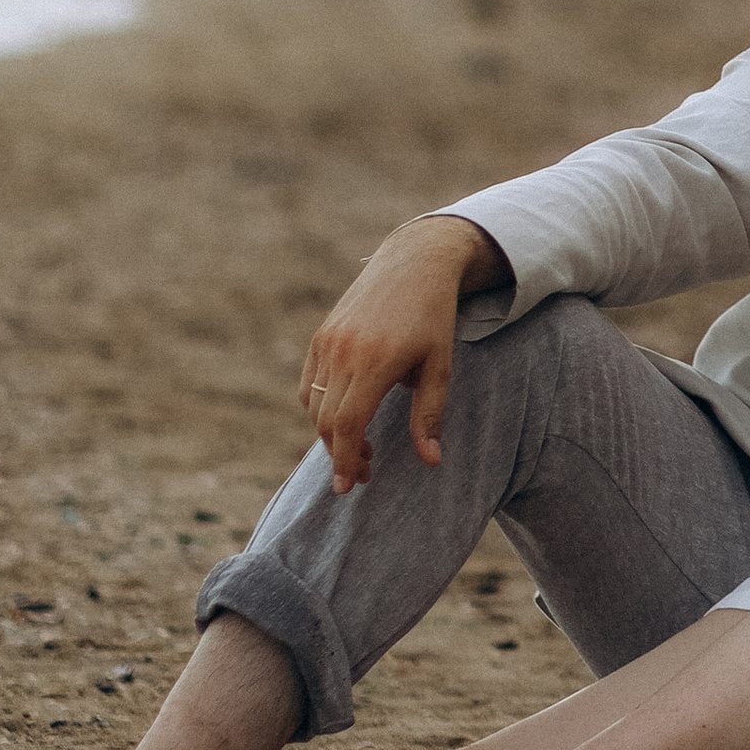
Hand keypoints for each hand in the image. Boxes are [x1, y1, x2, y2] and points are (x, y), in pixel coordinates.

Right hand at [296, 216, 507, 493]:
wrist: (415, 262)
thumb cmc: (434, 317)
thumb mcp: (440, 366)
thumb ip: (429, 414)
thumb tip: (430, 462)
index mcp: (375, 360)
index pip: (346, 424)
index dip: (344, 460)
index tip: (348, 486)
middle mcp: (343, 350)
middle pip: (326, 420)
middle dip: (340, 454)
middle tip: (364, 473)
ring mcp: (327, 340)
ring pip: (314, 404)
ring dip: (329, 433)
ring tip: (359, 445)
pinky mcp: (321, 334)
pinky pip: (309, 383)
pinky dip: (319, 407)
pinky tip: (345, 415)